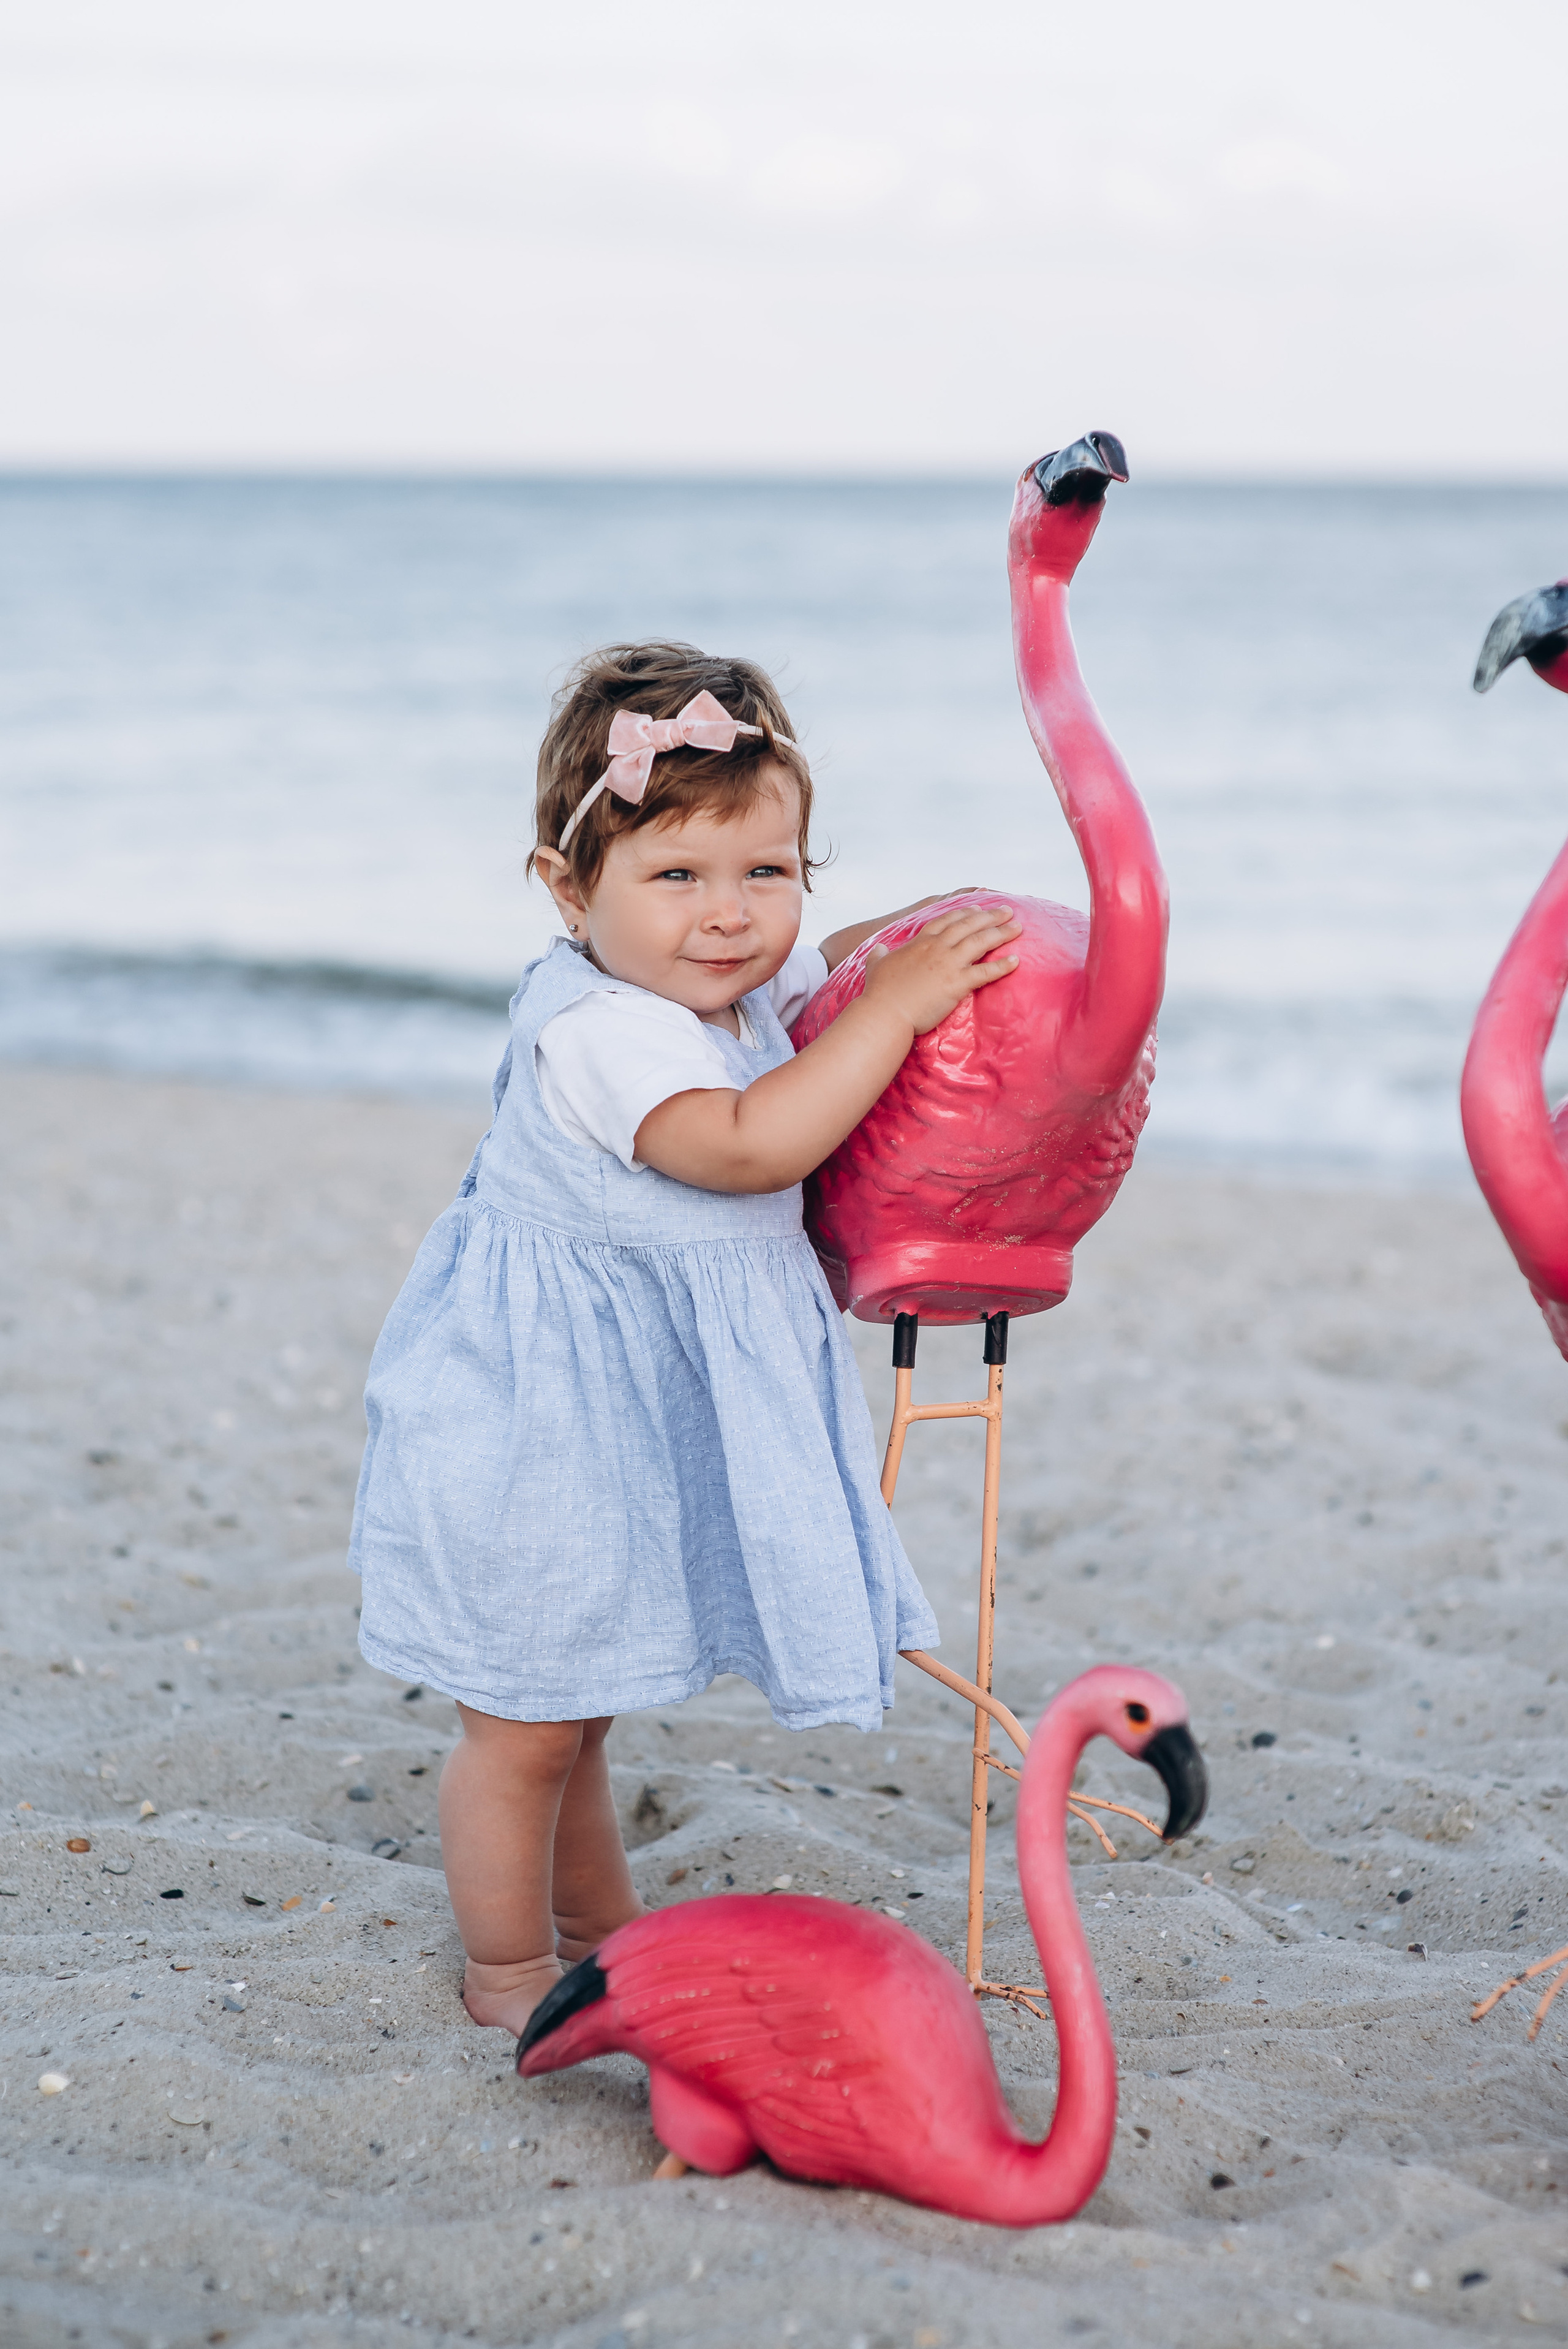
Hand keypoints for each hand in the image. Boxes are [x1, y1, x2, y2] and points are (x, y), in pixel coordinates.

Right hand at [860, 904, 1021, 1035]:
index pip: (946, 921)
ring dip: (1001, 933)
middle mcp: (937, 948)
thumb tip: (878, 949)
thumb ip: (878, 955)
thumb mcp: (876, 966)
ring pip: (980, 942)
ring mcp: (948, 964)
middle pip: (968, 925)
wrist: (885, 1012)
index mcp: (920, 943)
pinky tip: (1016, 961)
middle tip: (1007, 911)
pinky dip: (1002, 966)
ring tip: (1017, 927)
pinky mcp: (956, 984)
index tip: (977, 908)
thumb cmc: (879, 993)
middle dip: (990, 916)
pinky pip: (985, 972)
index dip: (963, 913)